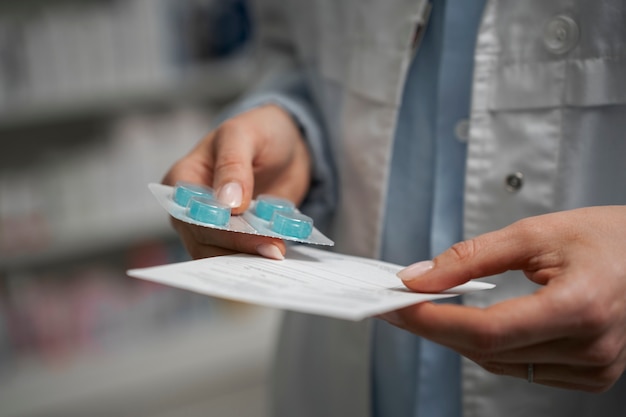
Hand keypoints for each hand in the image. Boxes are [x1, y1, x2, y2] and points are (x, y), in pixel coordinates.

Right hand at [162, 104, 311, 258]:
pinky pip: (243, 257)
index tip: (247, 230)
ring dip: (250, 256)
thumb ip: (233, 165)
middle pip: (204, 240)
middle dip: (240, 245)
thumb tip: (226, 203)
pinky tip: (280, 254)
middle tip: (273, 248)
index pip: (190, 212)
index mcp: (182, 181)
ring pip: (221, 256)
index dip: (216, 225)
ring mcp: (214, 228)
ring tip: (278, 252)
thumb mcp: (243, 135)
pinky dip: (260, 257)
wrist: (286, 146)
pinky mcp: (238, 240)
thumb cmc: (257, 132)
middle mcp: (191, 210)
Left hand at [381, 206, 625, 391]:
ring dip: (458, 338)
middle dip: (436, 327)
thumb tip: (420, 277)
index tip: (400, 306)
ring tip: (430, 310)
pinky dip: (489, 347)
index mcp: (582, 306)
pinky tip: (473, 325)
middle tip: (400, 303)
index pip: (489, 330)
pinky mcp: (589, 375)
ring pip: (499, 364)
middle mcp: (591, 348)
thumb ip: (471, 257)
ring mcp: (593, 368)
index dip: (435, 322)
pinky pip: (520, 368)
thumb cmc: (607, 238)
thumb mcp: (535, 234)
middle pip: (488, 350)